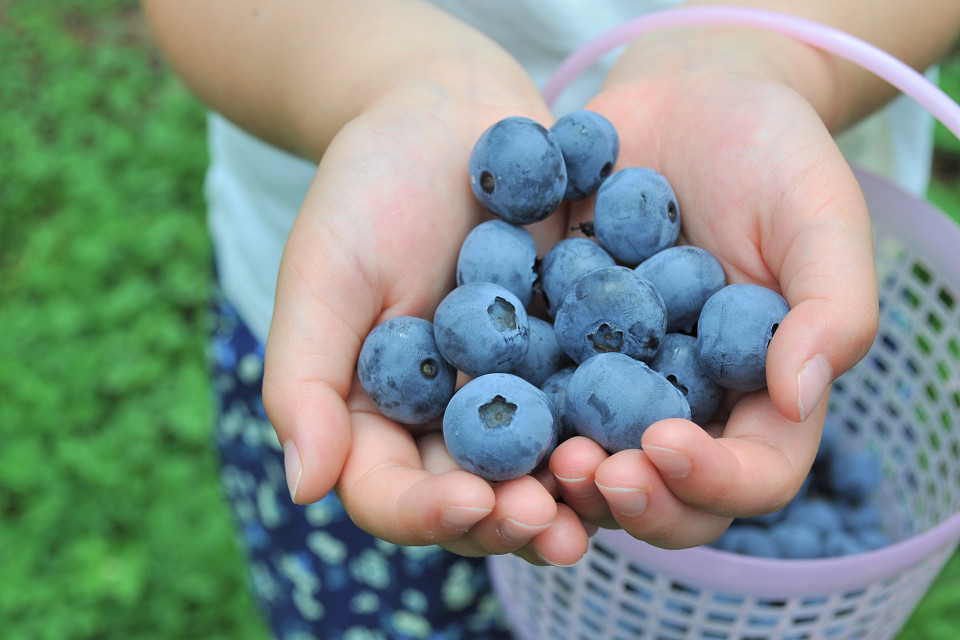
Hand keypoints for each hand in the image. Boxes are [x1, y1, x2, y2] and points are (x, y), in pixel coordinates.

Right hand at [261, 81, 591, 565]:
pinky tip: (661, 428)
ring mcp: (520, 394)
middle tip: (557, 527)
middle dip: (514, 521)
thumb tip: (302, 488)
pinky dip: (626, 425)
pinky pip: (600, 405)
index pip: (389, 493)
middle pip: (476, 501)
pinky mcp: (576, 356)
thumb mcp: (324, 272)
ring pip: (546, 470)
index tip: (472, 501)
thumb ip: (303, 378)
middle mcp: (451, 421)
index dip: (425, 512)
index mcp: (378, 417)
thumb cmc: (368, 187)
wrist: (448, 113)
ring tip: (616, 491)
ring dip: (581, 494)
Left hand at [550, 27, 878, 547]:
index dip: (715, 482)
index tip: (667, 447)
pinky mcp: (551, 344)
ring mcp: (612, 381)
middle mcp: (683, 405)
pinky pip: (526, 390)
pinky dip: (504, 406)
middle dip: (627, 497)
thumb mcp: (820, 215)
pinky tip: (477, 392)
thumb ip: (832, 306)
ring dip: (558, 476)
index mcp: (760, 397)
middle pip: (662, 491)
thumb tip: (799, 397)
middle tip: (586, 469)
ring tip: (535, 453)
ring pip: (587, 460)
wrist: (687, 100)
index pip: (753, 475)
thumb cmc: (772, 155)